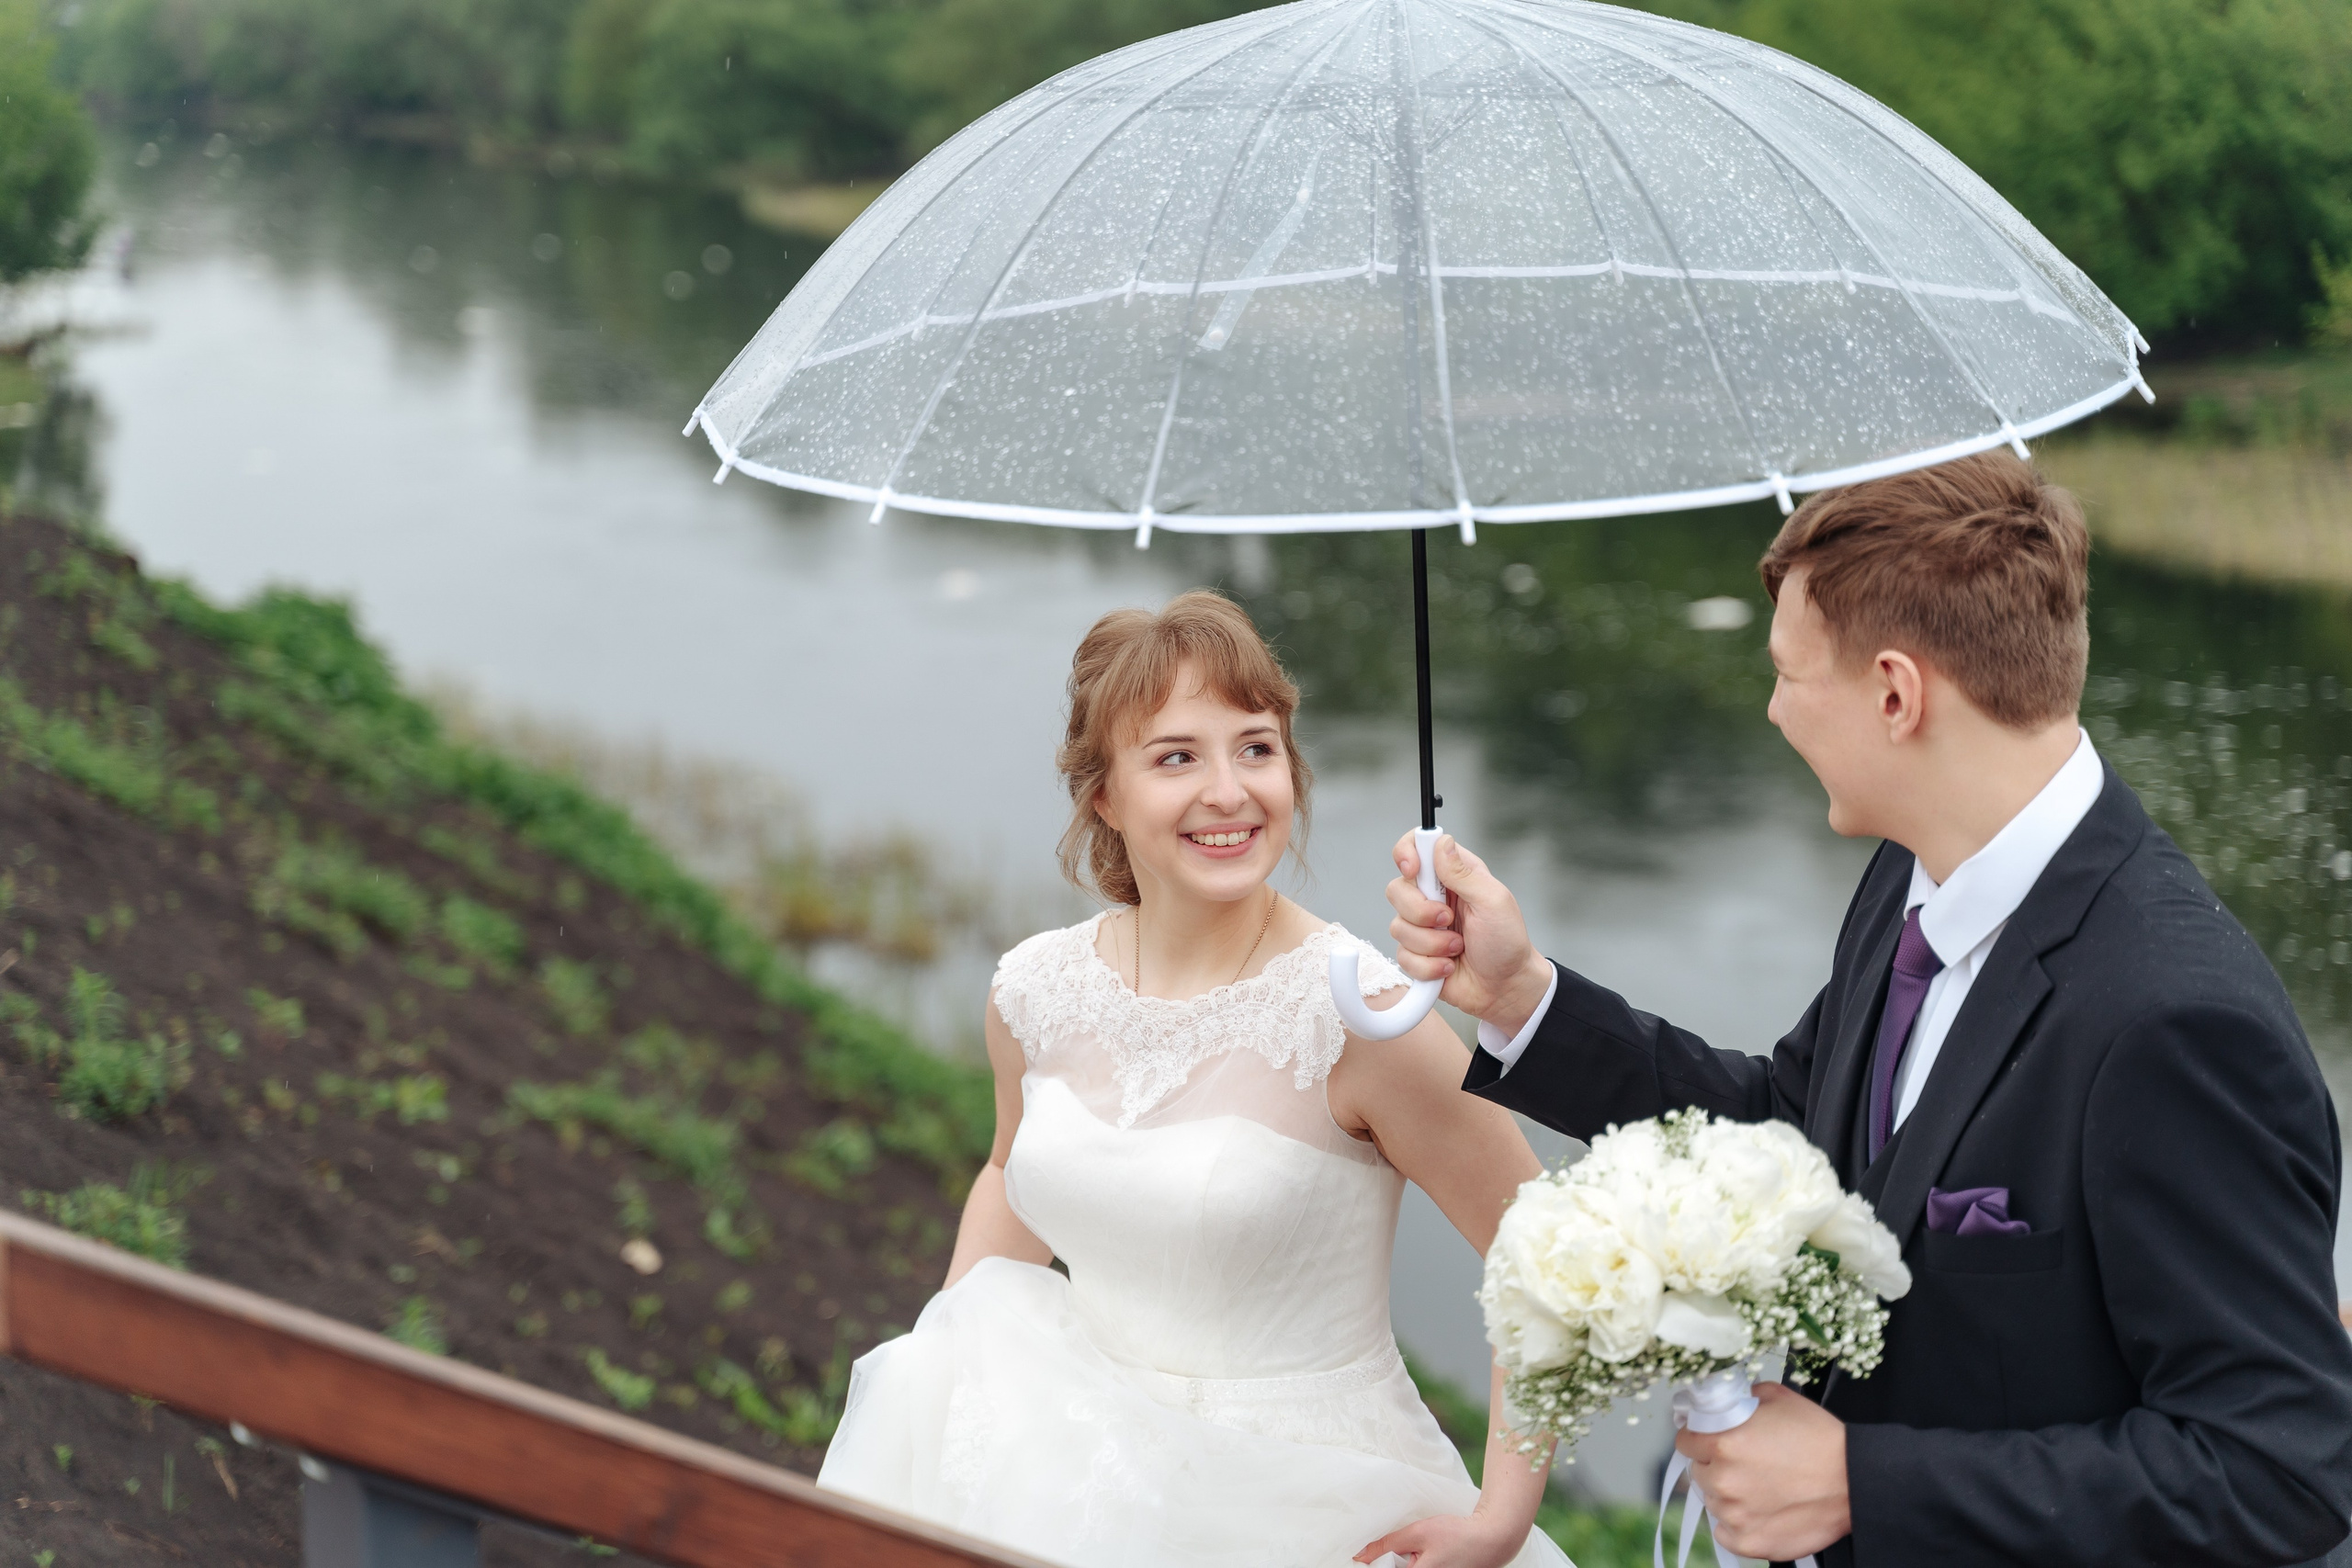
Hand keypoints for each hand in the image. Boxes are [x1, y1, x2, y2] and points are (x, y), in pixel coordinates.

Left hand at [1356, 1507, 1528, 1567]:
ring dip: (1410, 1562)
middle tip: (1411, 1548)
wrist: (1493, 1538)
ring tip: (1425, 1550)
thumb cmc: (1459, 1535)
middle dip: (1396, 1562)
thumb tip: (1361, 1557)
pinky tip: (1433, 1554)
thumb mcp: (1418, 1533)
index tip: (1371, 1557)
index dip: (1379, 1564)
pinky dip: (1422, 1563)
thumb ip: (1387, 1545)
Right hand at [1386, 832, 1551, 1034]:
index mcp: (1453, 875)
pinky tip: (1450, 967)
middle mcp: (1433, 897)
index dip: (1406, 854)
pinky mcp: (1417, 955)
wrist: (1506, 988)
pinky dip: (1430, 966)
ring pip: (1398, 927)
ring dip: (1432, 944)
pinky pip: (1403, 957)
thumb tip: (1440, 842)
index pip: (1416, 847)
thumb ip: (1464, 873)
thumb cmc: (1507, 942)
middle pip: (1396, 890)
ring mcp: (1422, 927)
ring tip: (1458, 948)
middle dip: (1421, 912)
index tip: (1413, 870)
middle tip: (1449, 921)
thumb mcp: (1493, 901)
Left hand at [1678, 1383, 1850, 1560]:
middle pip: (1698, 1471)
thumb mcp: (1779, 1398)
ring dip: (1727, 1493)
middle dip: (1713, 1464)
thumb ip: (1743, 1397)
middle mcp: (1723, 1480)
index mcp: (1723, 1443)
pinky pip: (1724, 1532)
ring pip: (1713, 1501)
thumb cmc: (1821, 1439)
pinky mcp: (1749, 1542)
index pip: (1684, 1441)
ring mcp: (1735, 1515)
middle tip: (1743, 1462)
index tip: (1708, 1439)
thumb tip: (1727, 1399)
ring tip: (1758, 1486)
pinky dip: (1736, 1523)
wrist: (1856, 1480)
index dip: (1696, 1437)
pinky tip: (1758, 1509)